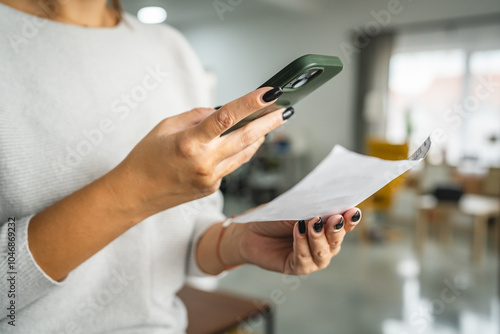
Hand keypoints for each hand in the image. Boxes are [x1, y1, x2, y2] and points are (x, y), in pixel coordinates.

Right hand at [106, 87, 284, 221]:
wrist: (135, 194)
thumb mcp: (166, 126)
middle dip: (269, 122)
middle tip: (285, 110)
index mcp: (189, 143)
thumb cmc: (146, 158)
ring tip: (270, 122)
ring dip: (259, 137)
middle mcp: (204, 163)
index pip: (226, 118)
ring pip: (244, 154)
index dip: (250, 104)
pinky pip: (232, 165)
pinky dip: (238, 151)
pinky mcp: (212, 188)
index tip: (268, 93)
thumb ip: (197, 116)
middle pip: (246, 139)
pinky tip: (242, 142)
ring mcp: (211, 178)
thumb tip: (222, 111)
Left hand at [224, 208, 361, 274]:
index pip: (343, 224)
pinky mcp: (297, 268)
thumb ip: (309, 211)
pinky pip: (304, 260)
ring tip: (312, 224)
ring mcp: (312, 258)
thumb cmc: (273, 218)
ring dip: (318, 238)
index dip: (350, 219)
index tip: (352, 211)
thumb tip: (326, 208)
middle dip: (337, 229)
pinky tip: (298, 231)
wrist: (248, 231)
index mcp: (326, 227)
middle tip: (334, 218)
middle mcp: (323, 245)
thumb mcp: (293, 209)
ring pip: (323, 253)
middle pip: (336, 240)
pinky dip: (302, 245)